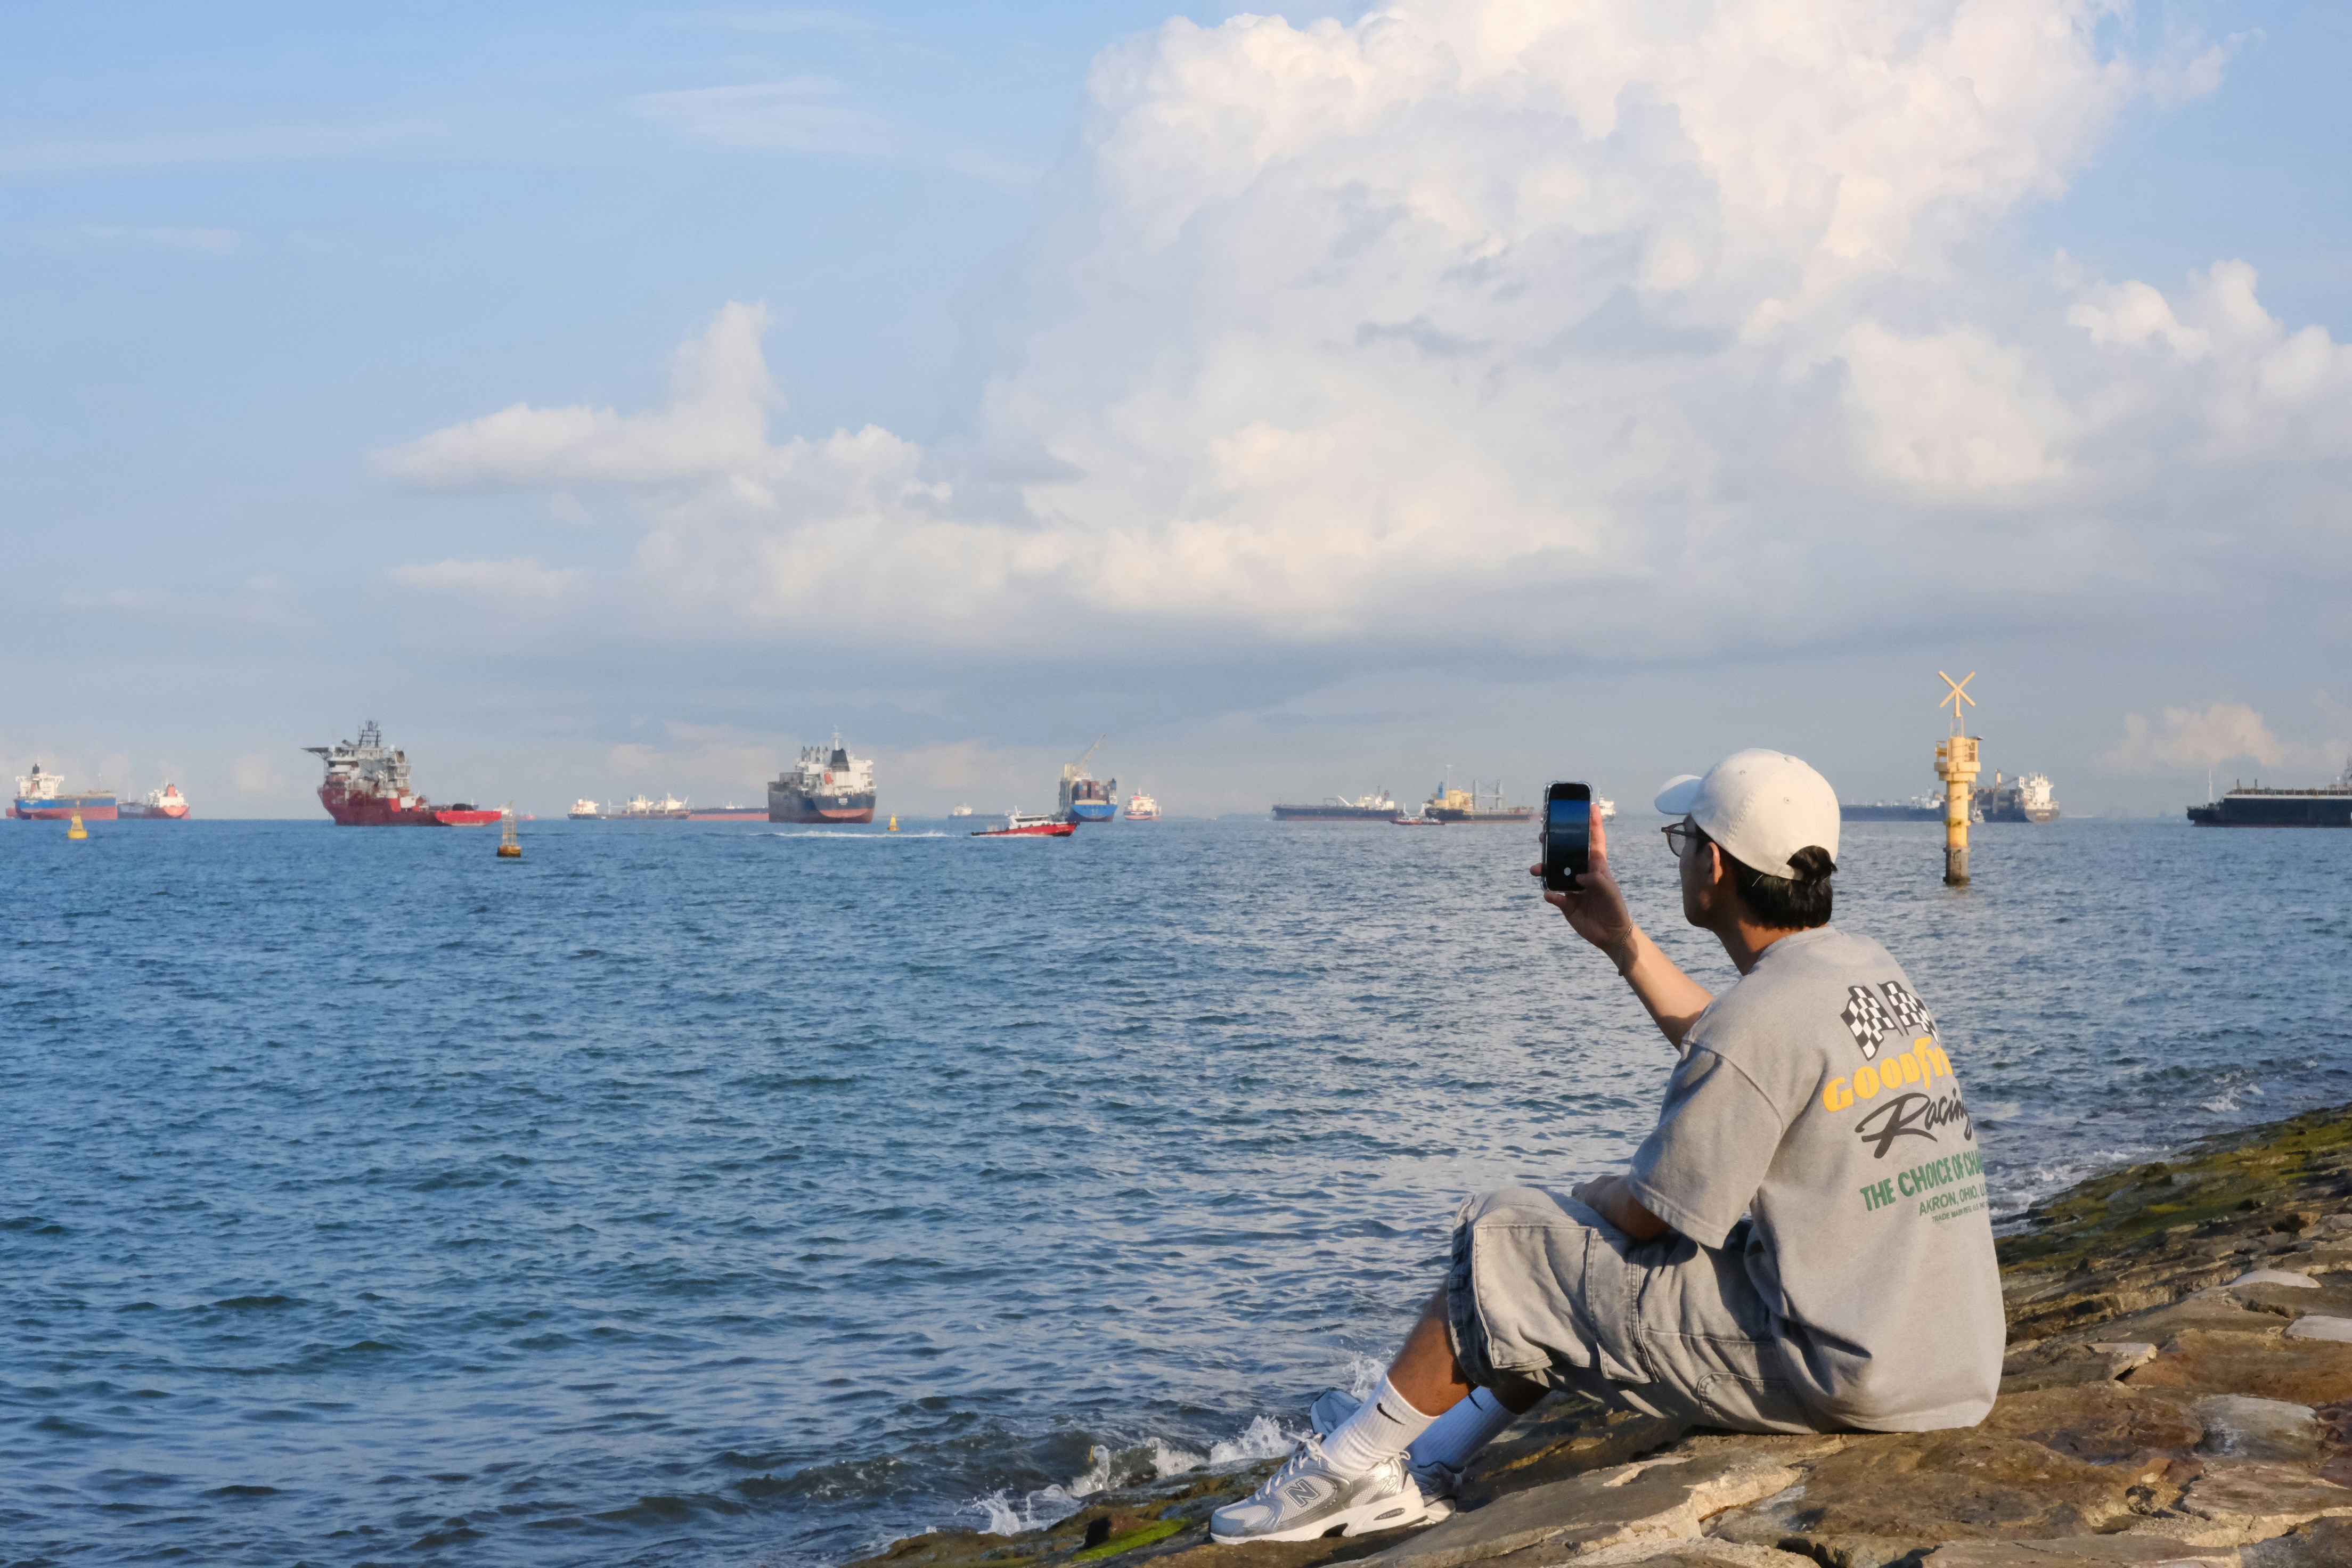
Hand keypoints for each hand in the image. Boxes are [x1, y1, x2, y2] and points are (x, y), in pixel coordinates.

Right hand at [1530, 808, 1636, 965]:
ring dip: (1544, 868)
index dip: (1594, 824)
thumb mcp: (1610, 892)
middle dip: (1555, 842)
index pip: (1595, 841)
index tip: (1591, 806)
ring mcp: (1572, 887)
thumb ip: (1597, 882)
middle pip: (1567, 853)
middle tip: (1543, 834)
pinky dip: (1550, 894)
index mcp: (1597, 866)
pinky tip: (1549, 894)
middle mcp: (1582, 873)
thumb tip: (1579, 877)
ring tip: (1536, 869)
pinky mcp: (1565, 903)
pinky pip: (1553, 895)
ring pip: (1554, 872)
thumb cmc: (1615, 907)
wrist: (1610, 934)